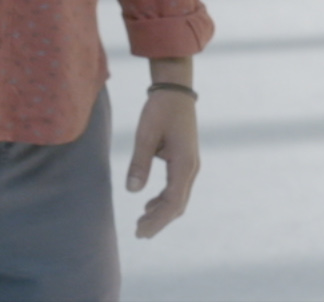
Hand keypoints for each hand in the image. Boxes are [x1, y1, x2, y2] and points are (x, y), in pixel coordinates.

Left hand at [126, 88, 197, 237]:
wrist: (175, 91)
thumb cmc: (160, 109)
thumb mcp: (146, 134)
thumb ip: (139, 162)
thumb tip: (132, 191)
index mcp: (184, 163)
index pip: (172, 202)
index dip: (157, 220)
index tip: (140, 231)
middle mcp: (191, 168)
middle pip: (177, 205)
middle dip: (159, 221)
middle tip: (139, 233)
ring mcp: (190, 165)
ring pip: (178, 198)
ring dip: (161, 212)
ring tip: (141, 222)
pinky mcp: (184, 161)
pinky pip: (176, 188)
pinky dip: (164, 200)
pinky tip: (149, 205)